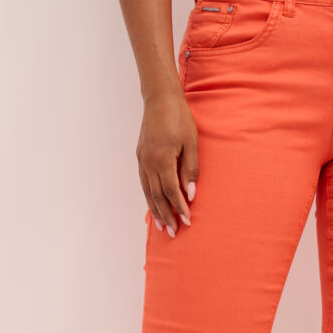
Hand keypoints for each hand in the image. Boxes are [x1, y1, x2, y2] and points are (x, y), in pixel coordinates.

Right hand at [137, 85, 198, 236]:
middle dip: (166, 216)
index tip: (187, 221)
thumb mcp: (191, 142)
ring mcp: (142, 160)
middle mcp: (148, 163)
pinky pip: (144, 183)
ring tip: (162, 226)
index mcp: (162, 159)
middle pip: (157, 196)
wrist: (160, 98)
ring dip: (155, 211)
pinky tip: (154, 206)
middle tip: (174, 233)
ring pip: (148, 192)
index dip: (179, 208)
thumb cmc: (179, 118)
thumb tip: (191, 193)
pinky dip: (149, 197)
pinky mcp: (140, 157)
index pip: (171, 191)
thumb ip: (190, 169)